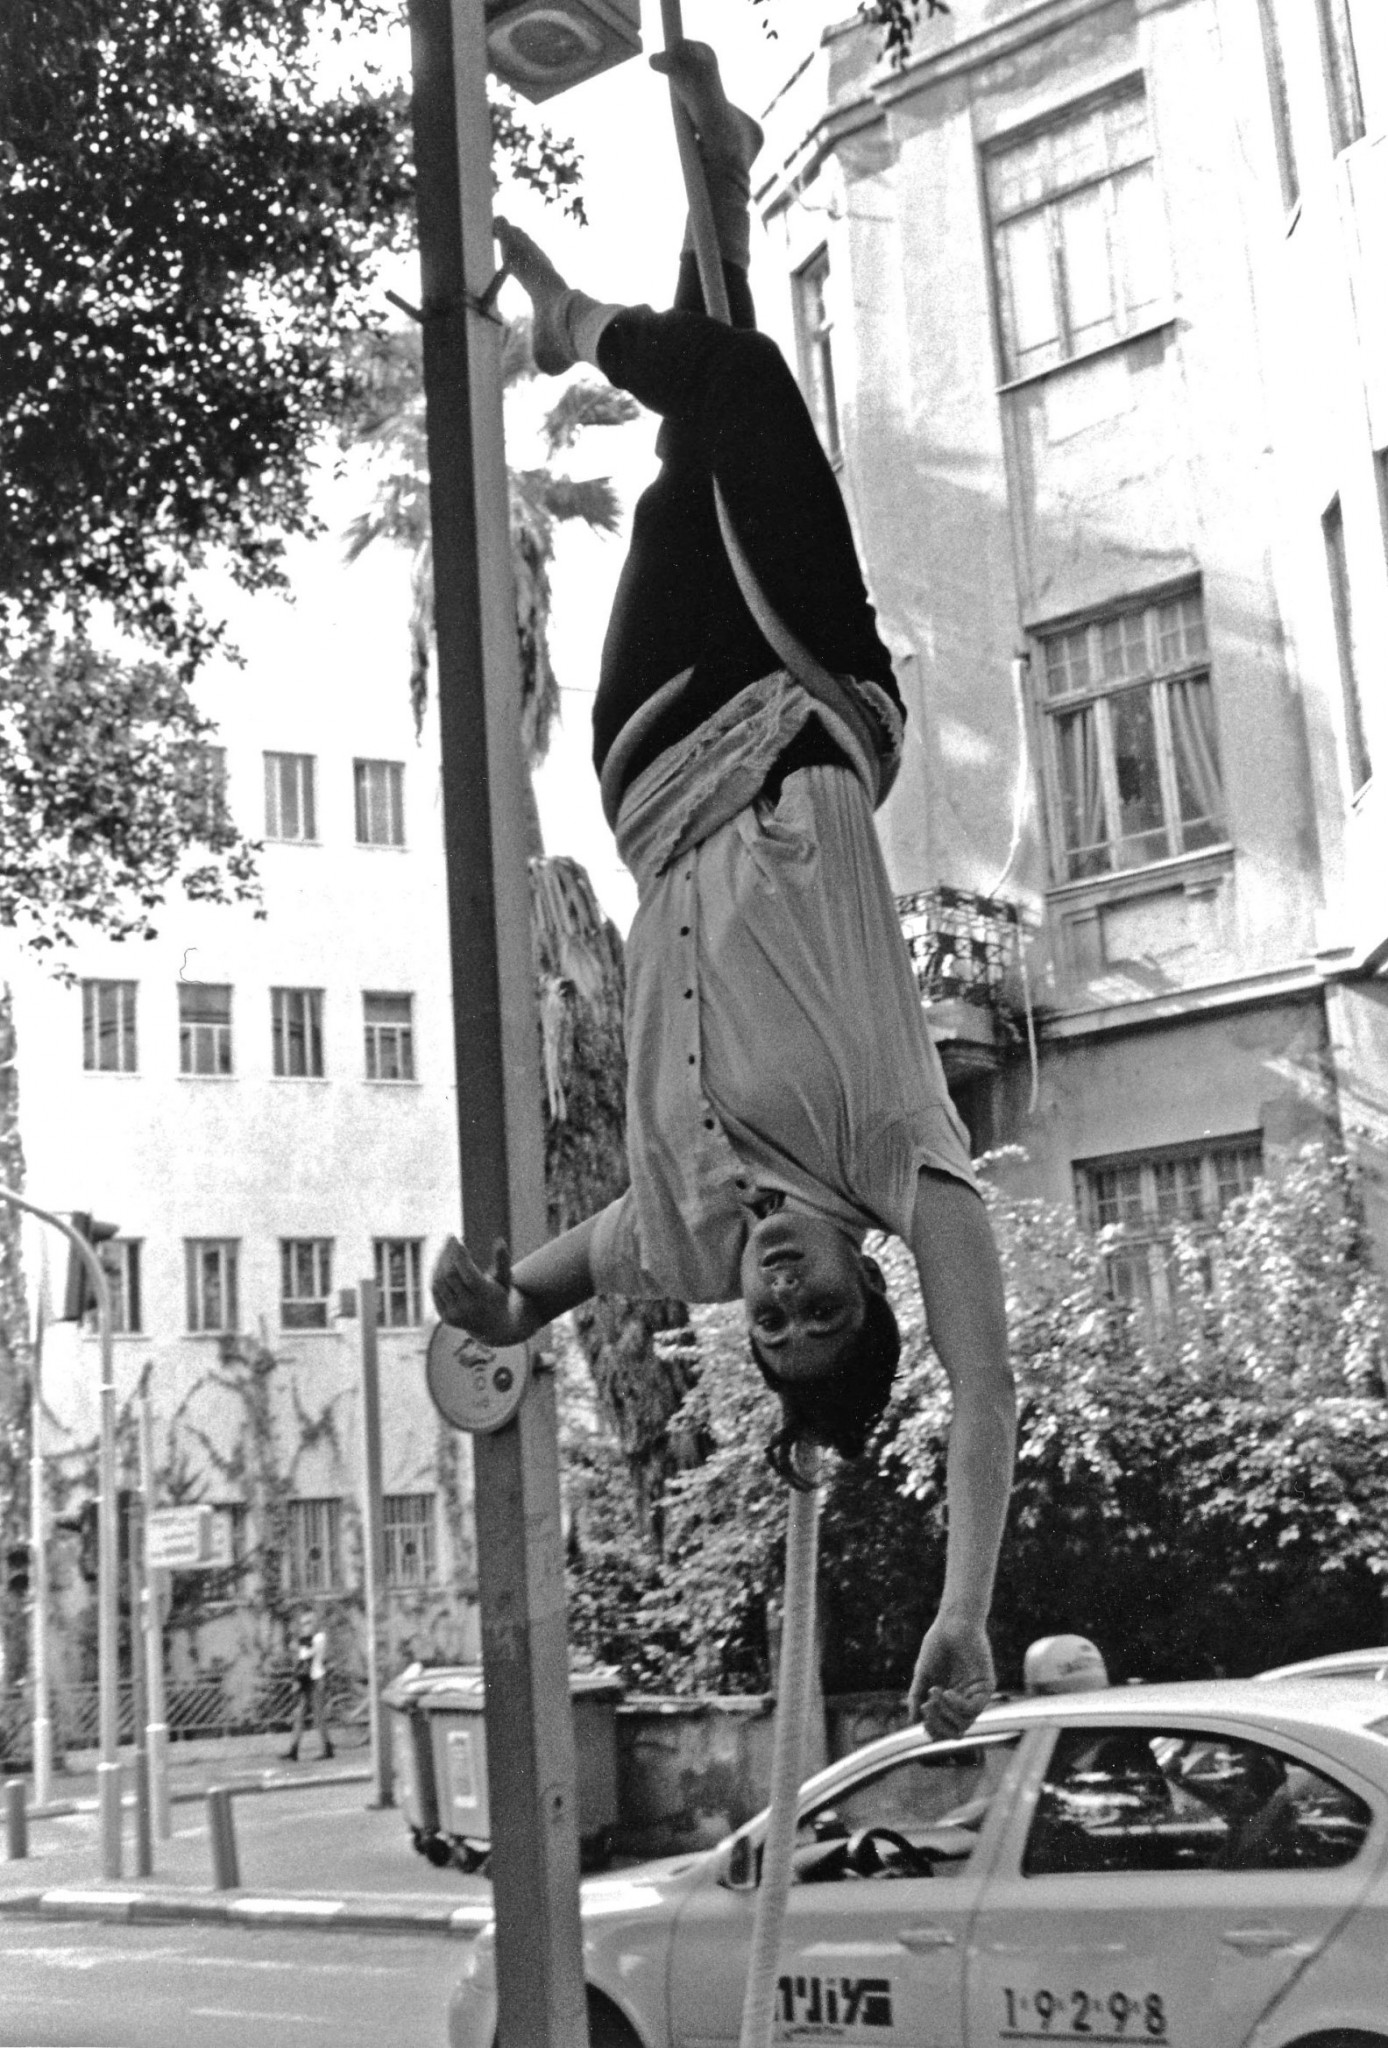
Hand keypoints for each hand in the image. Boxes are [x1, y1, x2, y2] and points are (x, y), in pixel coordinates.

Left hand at [430, 1235, 525, 1346]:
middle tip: (450, 1239)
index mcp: (485, 1297)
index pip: (468, 1274)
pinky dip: (435, 1274)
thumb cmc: (499, 1295)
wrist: (493, 1326)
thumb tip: (499, 1241)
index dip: (460, 1255)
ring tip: (444, 1249)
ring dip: (440, 1262)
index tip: (456, 1239)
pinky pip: (435, 1291)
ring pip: (439, 1282)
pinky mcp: (445, 1317)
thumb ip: (503, 1261)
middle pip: (451, 1276)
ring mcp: (455, 1314)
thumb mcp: (505, 1280)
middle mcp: (469, 1308)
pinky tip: (440, 1262)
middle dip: (448, 1254)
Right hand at [906, 1613, 995, 1741]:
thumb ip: (917, 1697)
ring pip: (965, 1721)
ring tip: (933, 1692)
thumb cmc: (937, 1645)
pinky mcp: (987, 1685)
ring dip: (945, 1712)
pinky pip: (974, 1707)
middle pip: (956, 1730)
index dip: (934, 1730)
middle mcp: (966, 1700)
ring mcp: (977, 1694)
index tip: (922, 1720)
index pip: (946, 1727)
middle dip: (938, 1724)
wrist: (952, 1623)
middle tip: (925, 1706)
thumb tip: (912, 1722)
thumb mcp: (923, 1675)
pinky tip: (946, 1692)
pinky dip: (958, 1705)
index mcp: (951, 1700)